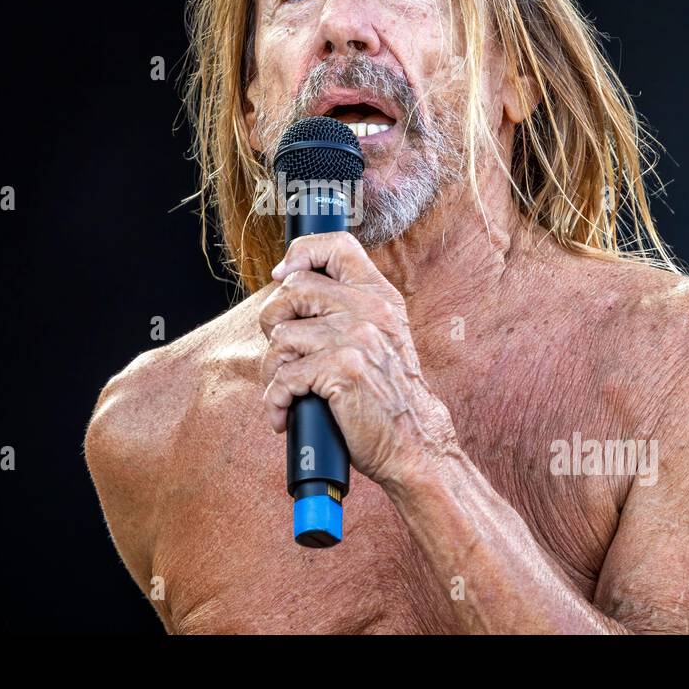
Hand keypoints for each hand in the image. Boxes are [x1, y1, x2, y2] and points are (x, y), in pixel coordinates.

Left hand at [258, 231, 458, 489]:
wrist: (414, 442)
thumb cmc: (386, 395)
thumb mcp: (380, 337)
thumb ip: (347, 307)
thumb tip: (286, 280)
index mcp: (379, 296)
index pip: (337, 245)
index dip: (301, 252)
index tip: (282, 275)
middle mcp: (370, 310)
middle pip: (292, 290)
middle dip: (274, 322)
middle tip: (285, 353)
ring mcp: (357, 338)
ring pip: (281, 336)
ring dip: (273, 370)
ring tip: (287, 390)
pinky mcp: (343, 370)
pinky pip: (284, 377)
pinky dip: (275, 401)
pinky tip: (284, 415)